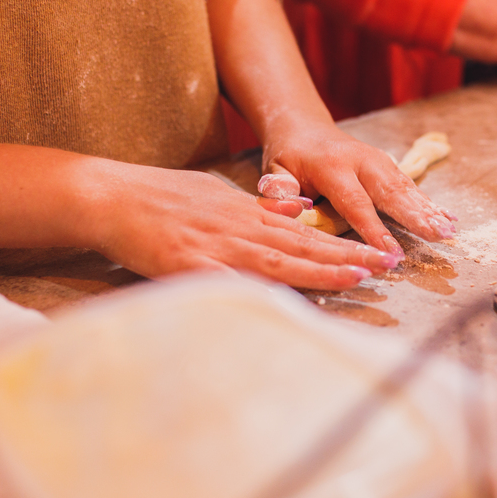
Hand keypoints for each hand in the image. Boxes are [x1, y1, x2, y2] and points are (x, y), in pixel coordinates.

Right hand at [91, 164, 403, 289]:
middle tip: (384, 266)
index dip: (340, 245)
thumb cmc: (159, 195)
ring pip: (277, 261)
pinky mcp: (189, 267)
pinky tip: (283, 305)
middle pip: (301, 246)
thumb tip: (295, 211)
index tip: (374, 254)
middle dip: (344, 259)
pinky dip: (258, 295)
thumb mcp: (216, 192)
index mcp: (246, 213)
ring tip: (355, 278)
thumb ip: (257, 206)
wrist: (113, 195)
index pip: (304, 232)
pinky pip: (229, 284)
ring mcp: (216, 248)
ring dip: (318, 272)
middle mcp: (239, 229)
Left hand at [256, 121, 456, 255]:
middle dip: (417, 215)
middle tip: (439, 236)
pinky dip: (430, 202)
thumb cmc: (289, 156)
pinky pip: (411, 185)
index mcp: (332, 165)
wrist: (304, 128)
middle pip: (392, 191)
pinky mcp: (388, 165)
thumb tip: (295, 206)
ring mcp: (377, 160)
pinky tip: (450, 218)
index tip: (392, 252)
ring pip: (406, 187)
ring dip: (430, 210)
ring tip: (450, 231)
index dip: (375, 229)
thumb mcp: (274, 169)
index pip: (356, 202)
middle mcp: (361, 160)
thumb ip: (280, 188)